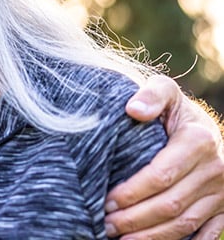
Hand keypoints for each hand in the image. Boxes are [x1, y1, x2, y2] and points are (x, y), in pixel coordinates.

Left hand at [104, 75, 223, 239]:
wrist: (206, 128)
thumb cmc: (176, 110)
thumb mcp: (166, 91)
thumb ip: (152, 95)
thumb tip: (133, 109)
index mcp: (198, 141)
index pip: (160, 175)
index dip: (131, 192)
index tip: (106, 200)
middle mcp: (215, 169)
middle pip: (170, 205)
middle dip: (134, 219)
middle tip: (106, 224)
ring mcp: (222, 193)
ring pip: (184, 224)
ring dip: (150, 236)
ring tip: (119, 239)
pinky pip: (203, 235)